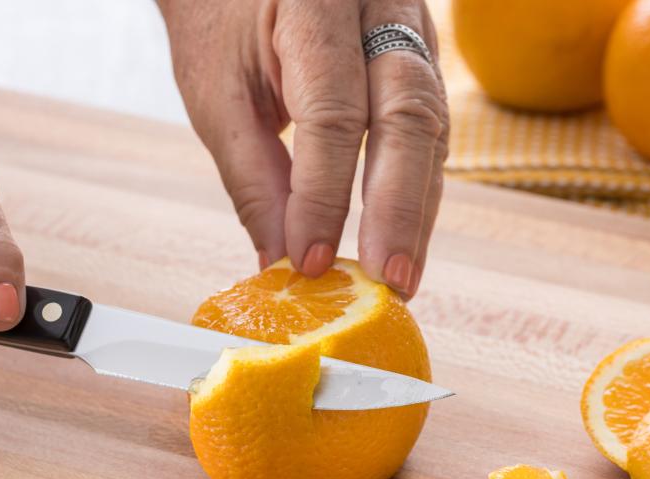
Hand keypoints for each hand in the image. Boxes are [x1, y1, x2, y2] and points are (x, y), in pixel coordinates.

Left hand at [159, 0, 447, 298]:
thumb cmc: (219, 17)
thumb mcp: (217, 94)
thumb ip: (253, 179)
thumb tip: (280, 259)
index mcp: (315, 1)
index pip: (333, 113)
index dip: (324, 196)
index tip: (309, 260)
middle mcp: (379, 1)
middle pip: (409, 114)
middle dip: (398, 210)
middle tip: (387, 280)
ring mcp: (410, 21)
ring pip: (432, 124)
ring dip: (418, 209)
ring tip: (401, 274)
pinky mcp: (421, 49)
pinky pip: (430, 124)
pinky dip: (417, 186)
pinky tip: (405, 235)